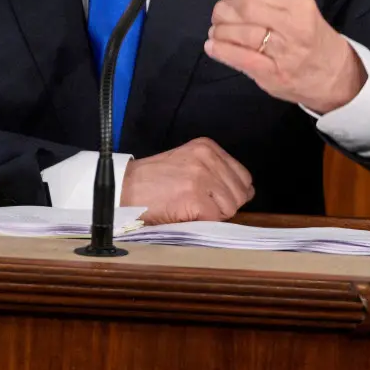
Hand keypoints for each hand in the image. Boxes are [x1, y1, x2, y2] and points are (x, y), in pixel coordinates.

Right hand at [120, 138, 253, 224]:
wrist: (124, 188)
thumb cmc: (153, 181)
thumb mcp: (187, 163)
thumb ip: (214, 171)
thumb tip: (245, 192)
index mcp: (207, 147)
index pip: (243, 176)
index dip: (232, 193)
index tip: (216, 199)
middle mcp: (207, 158)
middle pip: (240, 193)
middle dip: (225, 205)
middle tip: (201, 207)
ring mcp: (202, 177)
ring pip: (231, 208)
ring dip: (214, 215)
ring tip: (190, 209)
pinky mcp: (196, 198)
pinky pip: (216, 219)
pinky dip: (203, 222)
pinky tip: (186, 214)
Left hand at [204, 0, 364, 114]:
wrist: (338, 76)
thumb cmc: (313, 39)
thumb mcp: (301, 9)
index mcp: (298, 2)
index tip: (229, 1)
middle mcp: (293, 23)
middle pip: (244, 6)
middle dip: (222, 11)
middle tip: (218, 18)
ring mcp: (284, 50)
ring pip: (240, 31)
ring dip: (219, 31)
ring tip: (216, 34)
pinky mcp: (274, 73)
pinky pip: (241, 57)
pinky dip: (221, 50)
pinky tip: (212, 47)